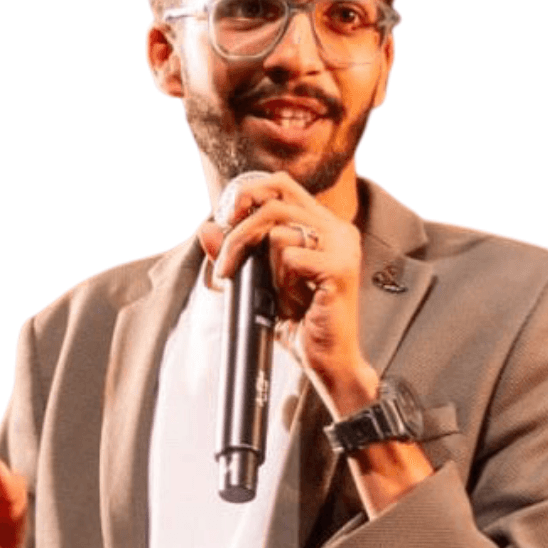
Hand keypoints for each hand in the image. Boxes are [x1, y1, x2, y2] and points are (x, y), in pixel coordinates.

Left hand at [198, 171, 376, 415]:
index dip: (249, 194)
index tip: (226, 219)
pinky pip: (291, 256)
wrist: (327, 362)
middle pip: (274, 202)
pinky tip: (290, 299)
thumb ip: (235, 254)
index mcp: (323, 226)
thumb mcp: (259, 284)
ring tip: (271, 291)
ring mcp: (342, 247)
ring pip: (278, 229)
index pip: (281, 185)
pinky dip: (281, 279)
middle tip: (226, 267)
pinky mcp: (340, 269)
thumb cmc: (300, 324)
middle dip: (239, 234)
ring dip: (261, 263)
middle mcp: (337, 230)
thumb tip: (205, 229)